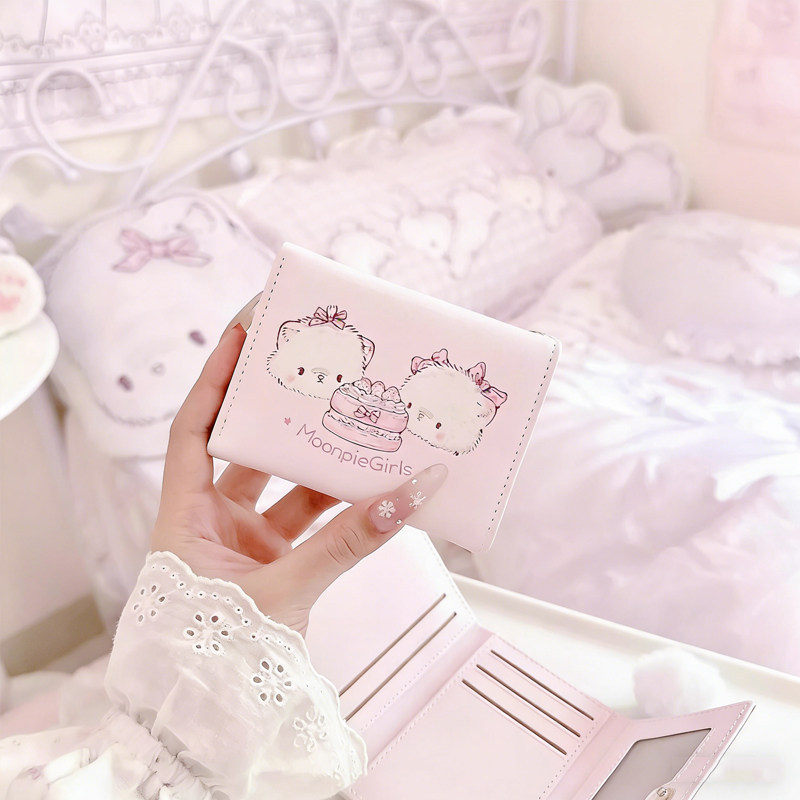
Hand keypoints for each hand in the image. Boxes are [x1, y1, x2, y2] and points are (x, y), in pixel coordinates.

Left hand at [151, 318, 445, 634]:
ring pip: (286, 489)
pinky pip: (310, 526)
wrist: (217, 714)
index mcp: (185, 517)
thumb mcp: (284, 590)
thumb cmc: (221, 652)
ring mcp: (244, 544)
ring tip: (359, 427)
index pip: (193, 429)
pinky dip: (339, 512)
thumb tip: (410, 495)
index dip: (215, 380)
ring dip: (320, 465)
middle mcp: (211, 523)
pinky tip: (372, 492)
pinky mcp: (274, 566)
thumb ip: (348, 545)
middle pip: (244, 449)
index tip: (241, 335)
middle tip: (316, 373)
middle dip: (279, 414)